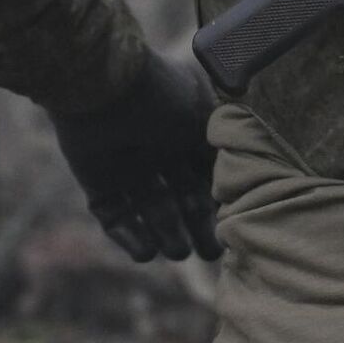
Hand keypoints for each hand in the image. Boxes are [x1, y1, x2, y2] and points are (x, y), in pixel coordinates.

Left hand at [48, 53, 222, 262]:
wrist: (105, 88)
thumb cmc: (163, 95)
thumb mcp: (205, 117)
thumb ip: (223, 144)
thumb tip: (245, 168)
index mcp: (186, 132)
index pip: (207, 174)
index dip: (220, 201)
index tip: (234, 226)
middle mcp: (159, 151)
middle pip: (183, 198)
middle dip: (197, 226)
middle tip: (212, 254)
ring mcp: (128, 169)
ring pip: (152, 211)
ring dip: (166, 234)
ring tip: (178, 253)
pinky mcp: (98, 184)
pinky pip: (115, 217)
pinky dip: (130, 237)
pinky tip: (146, 253)